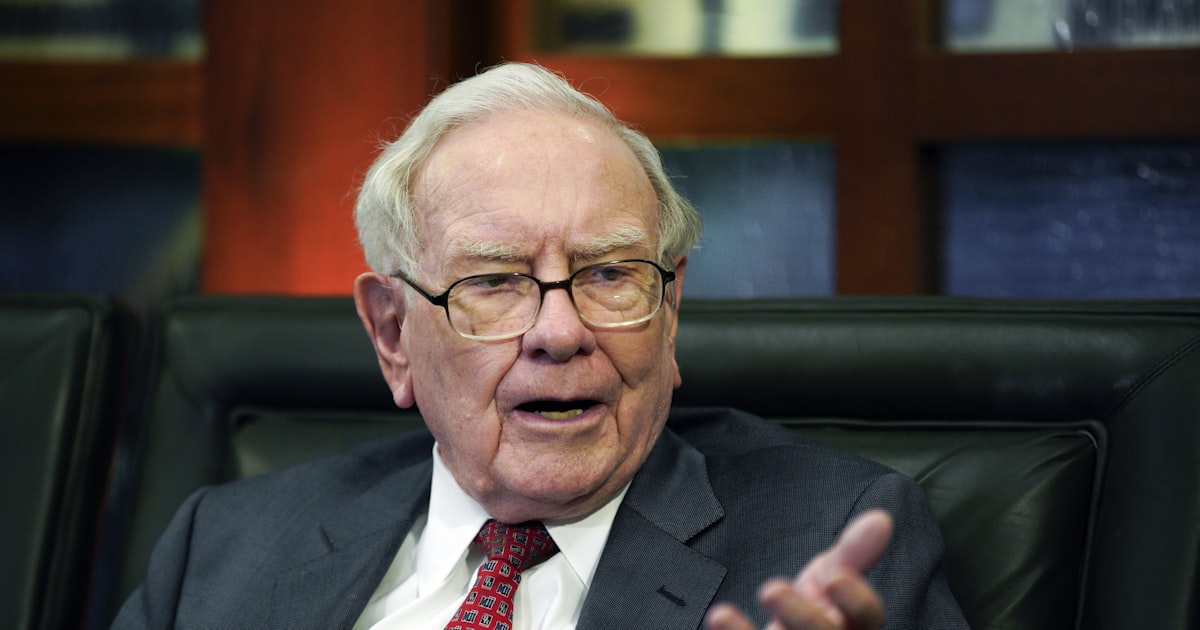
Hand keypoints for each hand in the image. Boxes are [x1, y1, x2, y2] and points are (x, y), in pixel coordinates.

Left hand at [704, 510, 892, 629]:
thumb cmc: (810, 610)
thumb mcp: (831, 577)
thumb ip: (853, 552)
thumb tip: (880, 518)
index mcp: (852, 627)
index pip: (867, 618)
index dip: (856, 602)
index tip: (835, 578)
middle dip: (803, 619)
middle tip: (771, 589)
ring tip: (721, 614)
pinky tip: (716, 620)